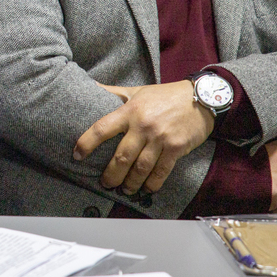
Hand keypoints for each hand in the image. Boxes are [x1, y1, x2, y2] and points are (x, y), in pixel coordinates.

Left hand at [73, 80, 213, 195]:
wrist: (200, 98)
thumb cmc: (164, 96)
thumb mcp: (136, 91)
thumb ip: (113, 93)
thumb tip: (90, 86)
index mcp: (129, 111)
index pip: (102, 128)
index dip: (87, 143)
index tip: (77, 155)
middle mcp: (143, 125)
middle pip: (121, 156)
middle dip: (110, 174)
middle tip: (104, 183)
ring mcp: (160, 138)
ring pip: (140, 167)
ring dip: (130, 182)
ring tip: (124, 189)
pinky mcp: (176, 148)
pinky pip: (161, 171)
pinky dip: (152, 183)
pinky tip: (146, 189)